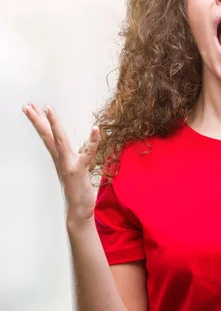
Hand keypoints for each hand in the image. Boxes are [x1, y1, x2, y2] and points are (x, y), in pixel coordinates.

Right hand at [23, 103, 99, 225]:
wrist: (78, 211)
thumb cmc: (77, 191)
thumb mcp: (72, 171)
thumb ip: (71, 159)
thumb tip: (69, 150)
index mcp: (60, 158)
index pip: (47, 137)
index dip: (40, 122)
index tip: (30, 109)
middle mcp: (62, 159)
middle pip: (47, 136)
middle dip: (38, 119)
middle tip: (28, 105)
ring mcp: (69, 164)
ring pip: (60, 140)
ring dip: (54, 124)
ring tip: (48, 108)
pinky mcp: (80, 170)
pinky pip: (87, 153)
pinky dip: (92, 141)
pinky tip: (96, 128)